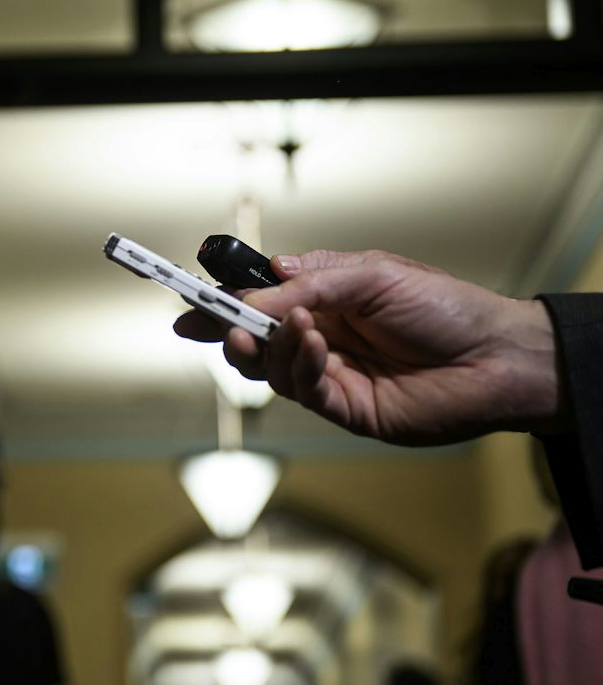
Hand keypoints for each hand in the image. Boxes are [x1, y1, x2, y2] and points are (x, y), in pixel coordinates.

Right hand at [172, 249, 564, 446]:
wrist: (498, 357)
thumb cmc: (447, 308)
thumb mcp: (373, 275)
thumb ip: (311, 282)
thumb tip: (260, 284)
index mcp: (324, 303)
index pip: (259, 302)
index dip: (222, 301)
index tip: (187, 297)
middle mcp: (320, 341)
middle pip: (252, 339)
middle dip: (226, 331)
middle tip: (213, 324)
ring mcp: (330, 377)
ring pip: (270, 368)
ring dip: (267, 346)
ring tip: (284, 327)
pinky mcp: (345, 410)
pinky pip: (302, 390)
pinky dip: (299, 364)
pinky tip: (315, 343)